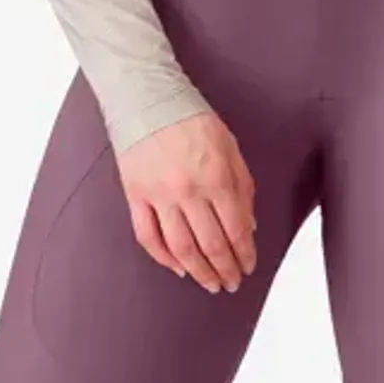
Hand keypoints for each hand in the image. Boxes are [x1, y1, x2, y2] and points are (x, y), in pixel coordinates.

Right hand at [116, 109, 257, 293]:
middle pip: (210, 245)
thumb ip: (242, 186)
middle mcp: (188, 191)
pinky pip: (148, 236)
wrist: (148, 99)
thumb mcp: (230, 147)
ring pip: (181, 248)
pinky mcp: (135, 195)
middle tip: (231, 283)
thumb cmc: (193, 119)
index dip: (244, 254)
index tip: (248, 267)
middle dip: (225, 269)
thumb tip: (247, 226)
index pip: (235, 229)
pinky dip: (163, 258)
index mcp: (216, 177)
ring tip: (209, 283)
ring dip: (198, 271)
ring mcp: (159, 195)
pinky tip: (178, 267)